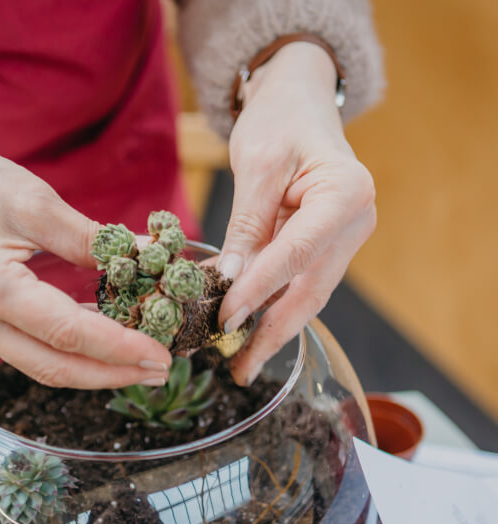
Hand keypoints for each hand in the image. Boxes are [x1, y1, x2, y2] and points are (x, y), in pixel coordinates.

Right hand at [0, 99, 171, 388]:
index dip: (118, 348)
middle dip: (112, 374)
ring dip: (92, 370)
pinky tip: (99, 343)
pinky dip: (67, 353)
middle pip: (53, 367)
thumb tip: (147, 258)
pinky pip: (25, 350)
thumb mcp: (33, 200)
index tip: (160, 354)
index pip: (66, 332)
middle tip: (160, 370)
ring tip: (138, 362)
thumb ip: (91, 238)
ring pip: (39, 366)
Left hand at [217, 43, 376, 385]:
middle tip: (239, 369)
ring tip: (240, 361)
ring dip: (272, 327)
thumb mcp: (257, 165)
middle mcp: (355, 222)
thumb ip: (246, 225)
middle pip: (310, 289)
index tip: (224, 320)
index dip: (258, 291)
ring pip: (307, 293)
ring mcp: (345, 237)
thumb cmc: (279, 120)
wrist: (299, 100)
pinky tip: (248, 329)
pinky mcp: (327, 244)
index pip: (296, 254)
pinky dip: (273, 305)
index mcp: (345, 194)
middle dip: (272, 332)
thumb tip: (227, 279)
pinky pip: (299, 281)